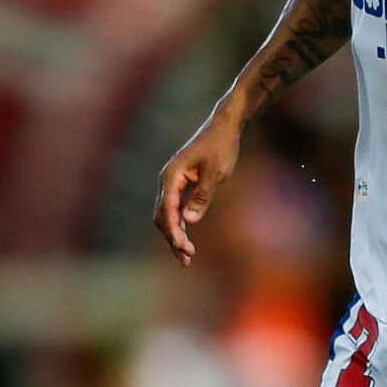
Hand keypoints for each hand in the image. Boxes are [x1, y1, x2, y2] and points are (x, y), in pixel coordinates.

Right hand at [151, 104, 244, 262]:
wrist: (223, 128)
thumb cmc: (220, 147)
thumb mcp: (215, 173)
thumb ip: (202, 196)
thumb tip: (189, 220)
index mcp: (171, 176)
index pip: (167, 210)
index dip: (174, 231)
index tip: (183, 248)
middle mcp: (167, 181)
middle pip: (163, 216)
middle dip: (172, 238)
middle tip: (186, 259)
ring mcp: (173, 183)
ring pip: (167, 215)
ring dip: (175, 235)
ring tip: (186, 257)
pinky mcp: (181, 185)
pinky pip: (175, 210)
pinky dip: (179, 225)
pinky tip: (186, 240)